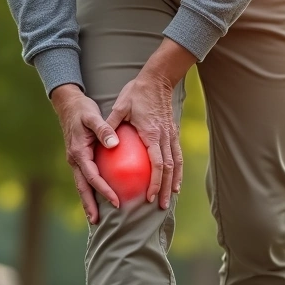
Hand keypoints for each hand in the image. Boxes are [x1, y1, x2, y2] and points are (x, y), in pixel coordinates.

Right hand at [51, 84, 119, 224]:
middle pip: (82, 187)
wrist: (68, 105)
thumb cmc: (82, 110)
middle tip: (96, 222)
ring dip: (88, 201)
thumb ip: (103, 129)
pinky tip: (98, 198)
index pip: (92, 177)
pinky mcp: (79, 159)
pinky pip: (85, 178)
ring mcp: (75, 160)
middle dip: (89, 205)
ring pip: (82, 185)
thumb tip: (114, 144)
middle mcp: (75, 160)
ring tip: (94, 218)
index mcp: (78, 153)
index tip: (116, 201)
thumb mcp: (92, 116)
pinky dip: (90, 189)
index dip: (104, 190)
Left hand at [104, 38, 195, 209]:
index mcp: (152, 133)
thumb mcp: (121, 107)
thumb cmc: (136, 93)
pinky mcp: (173, 132)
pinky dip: (177, 170)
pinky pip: (177, 155)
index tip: (150, 195)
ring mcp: (171, 135)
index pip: (157, 163)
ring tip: (171, 198)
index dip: (156, 182)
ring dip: (174, 182)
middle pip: (169, 168)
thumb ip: (112, 125)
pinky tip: (175, 180)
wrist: (158, 79)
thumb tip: (107, 143)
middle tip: (161, 206)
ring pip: (176, 164)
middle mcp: (165, 137)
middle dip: (166, 189)